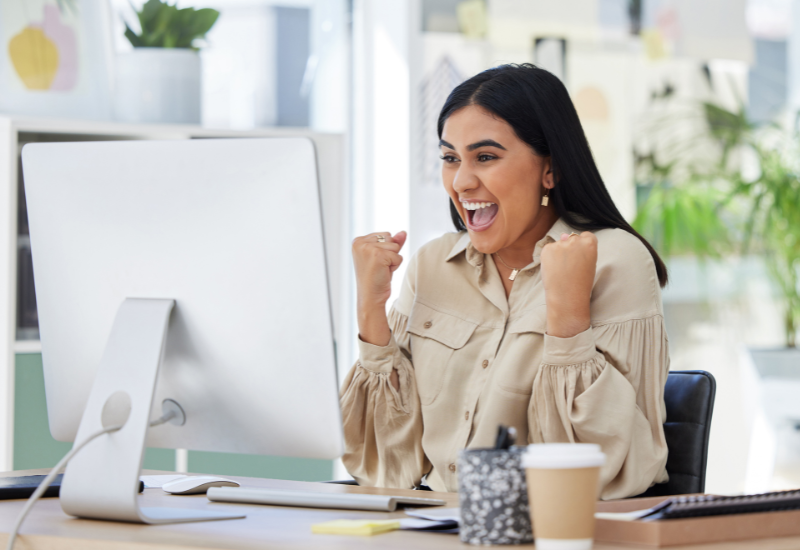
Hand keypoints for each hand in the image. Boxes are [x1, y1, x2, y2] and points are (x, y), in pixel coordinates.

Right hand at [352, 231, 406, 345]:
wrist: (371, 297)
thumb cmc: (376, 278)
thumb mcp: (384, 257)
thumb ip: (393, 242)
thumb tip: (403, 232)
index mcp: (358, 241)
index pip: (385, 234)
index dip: (386, 250)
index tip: (375, 263)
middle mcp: (360, 242)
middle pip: (390, 238)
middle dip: (390, 253)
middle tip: (379, 267)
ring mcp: (368, 248)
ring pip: (395, 246)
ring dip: (392, 260)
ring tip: (381, 270)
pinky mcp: (377, 255)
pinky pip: (398, 256)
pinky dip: (395, 266)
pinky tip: (384, 273)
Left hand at [540, 232, 596, 337]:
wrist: (567, 297)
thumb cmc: (581, 283)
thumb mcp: (588, 263)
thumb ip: (579, 248)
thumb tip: (563, 235)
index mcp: (590, 243)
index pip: (586, 236)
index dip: (582, 248)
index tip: (580, 258)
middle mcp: (575, 240)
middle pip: (572, 239)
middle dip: (570, 250)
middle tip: (570, 267)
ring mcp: (560, 244)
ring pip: (559, 245)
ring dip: (559, 254)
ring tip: (562, 271)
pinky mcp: (547, 249)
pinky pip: (548, 250)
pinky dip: (549, 258)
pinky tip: (554, 269)